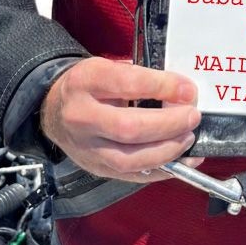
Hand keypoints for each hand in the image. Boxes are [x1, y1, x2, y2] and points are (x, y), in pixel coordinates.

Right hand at [40, 57, 203, 183]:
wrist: (53, 110)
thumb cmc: (89, 86)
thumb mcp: (107, 68)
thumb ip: (140, 77)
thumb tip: (181, 92)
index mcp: (85, 82)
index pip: (127, 84)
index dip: (162, 87)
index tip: (186, 90)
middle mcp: (82, 117)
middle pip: (128, 127)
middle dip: (168, 124)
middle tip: (192, 116)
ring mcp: (87, 148)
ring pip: (130, 159)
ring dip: (167, 151)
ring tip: (188, 138)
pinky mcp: (97, 169)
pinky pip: (133, 176)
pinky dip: (163, 170)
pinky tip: (183, 160)